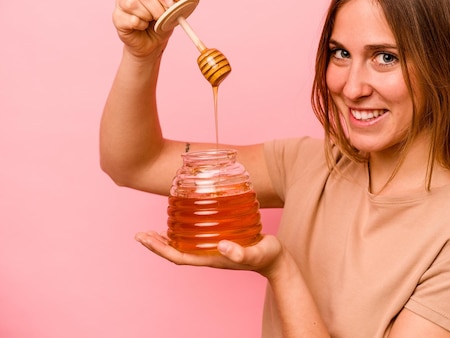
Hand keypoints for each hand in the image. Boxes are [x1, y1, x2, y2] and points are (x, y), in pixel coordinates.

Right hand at [112, 0, 187, 58]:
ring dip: (147, 15)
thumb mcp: (177, 10)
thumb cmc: (163, 22)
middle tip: (162, 17)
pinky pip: (128, 18)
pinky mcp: (117, 16)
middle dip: (156, 8)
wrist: (153, 42)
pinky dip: (140, 25)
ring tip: (151, 21)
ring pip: (132, 3)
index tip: (170, 3)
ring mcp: (122, 1)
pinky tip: (142, 26)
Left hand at [135, 231, 284, 277]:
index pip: (178, 256)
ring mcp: (212, 250)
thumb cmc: (266, 256)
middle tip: (140, 234)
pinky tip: (183, 222)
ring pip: (183, 245)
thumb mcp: (255, 253)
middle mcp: (208, 255)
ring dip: (166, 239)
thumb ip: (240, 252)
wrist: (276, 259)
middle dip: (157, 244)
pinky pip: (195, 239)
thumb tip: (222, 246)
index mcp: (211, 259)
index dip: (160, 248)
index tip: (144, 238)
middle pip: (176, 252)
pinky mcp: (219, 241)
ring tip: (153, 231)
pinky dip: (183, 232)